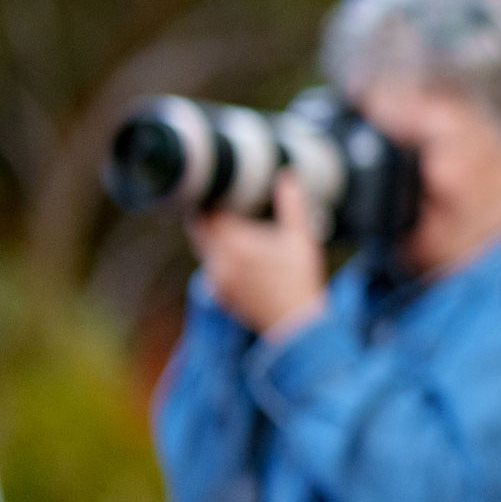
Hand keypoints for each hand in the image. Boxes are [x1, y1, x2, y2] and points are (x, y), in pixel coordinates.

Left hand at [188, 173, 328, 336]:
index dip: (213, 197)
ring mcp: (217, 278)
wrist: (296, 326)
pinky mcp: (220, 292)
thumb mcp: (302, 239)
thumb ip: (292, 204)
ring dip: (211, 233)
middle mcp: (219, 260)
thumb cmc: (302, 281)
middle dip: (208, 214)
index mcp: (236, 243)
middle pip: (198, 228)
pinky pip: (210, 264)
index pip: (209, 212)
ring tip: (231, 224)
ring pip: (202, 247)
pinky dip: (217, 253)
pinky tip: (238, 253)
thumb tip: (287, 175)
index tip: (222, 188)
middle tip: (222, 202)